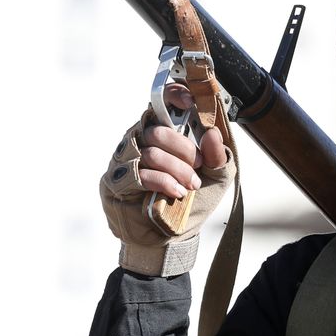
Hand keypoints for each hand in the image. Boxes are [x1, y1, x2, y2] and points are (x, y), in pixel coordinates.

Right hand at [100, 84, 235, 275]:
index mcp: (164, 133)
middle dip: (185, 149)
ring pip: (151, 151)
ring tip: (190, 185)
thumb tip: (213, 134)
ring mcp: (125, 161)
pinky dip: (163, 181)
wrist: (172, 239)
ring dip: (177, 169)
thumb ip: (218, 156)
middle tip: (199, 166)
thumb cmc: (192, 203)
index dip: (174, 96)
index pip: (162, 102)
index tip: (192, 103)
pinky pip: (140, 173)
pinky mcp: (117, 182)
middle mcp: (140, 141)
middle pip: (159, 130)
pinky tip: (176, 191)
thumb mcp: (215, 178)